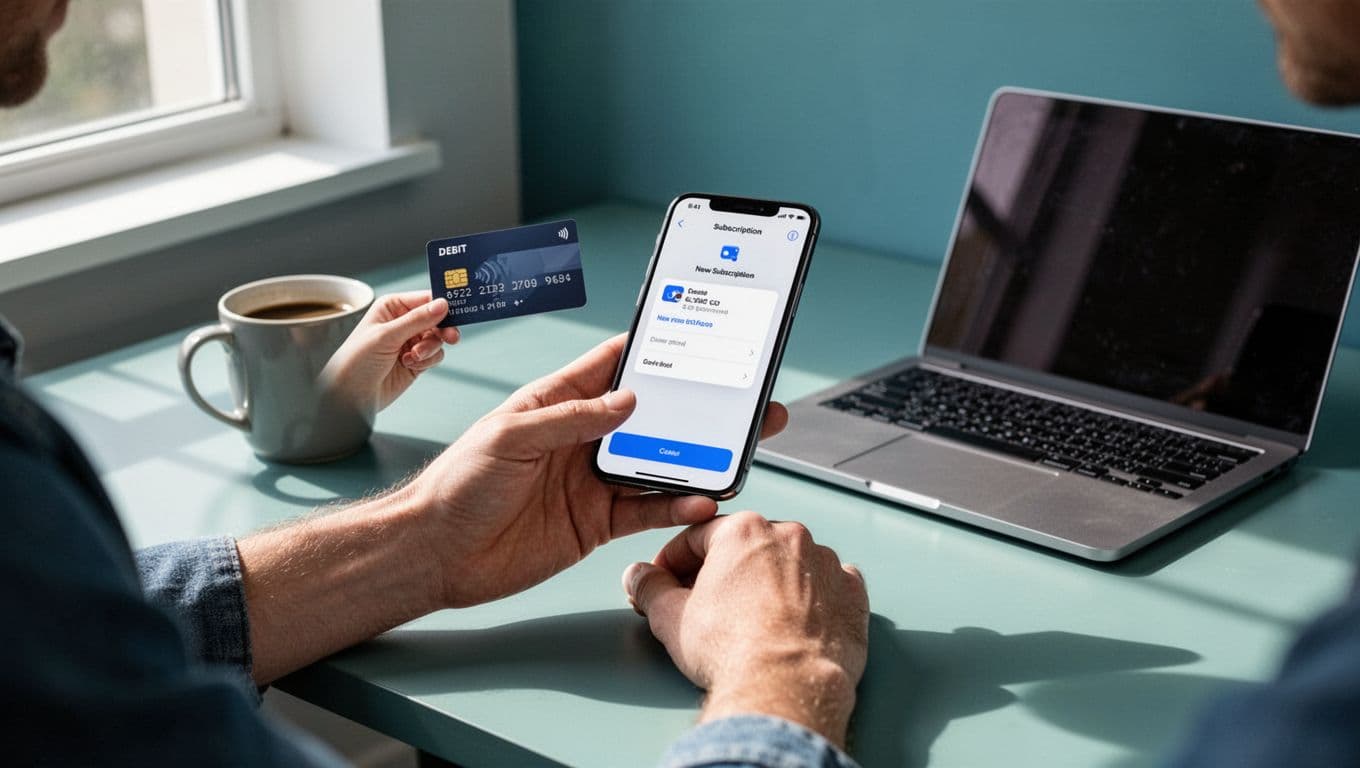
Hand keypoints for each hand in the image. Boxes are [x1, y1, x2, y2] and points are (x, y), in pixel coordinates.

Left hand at [325, 291, 459, 412]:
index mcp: (392, 307)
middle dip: (442, 329)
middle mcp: (402, 322)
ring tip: (414, 356)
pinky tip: (411, 364)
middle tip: (451, 337)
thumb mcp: (386, 335)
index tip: (459, 310)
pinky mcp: (416, 361)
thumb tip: (443, 304)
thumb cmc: (356, 361)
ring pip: (438, 338)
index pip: (425, 299)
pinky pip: (435, 355)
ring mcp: (410, 342)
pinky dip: (428, 360)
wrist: (350, 396)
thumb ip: (417, 320)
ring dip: (430, 348)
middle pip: (437, 319)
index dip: (442, 304)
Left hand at [408, 334, 788, 608]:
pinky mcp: (595, 523)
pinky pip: (645, 509)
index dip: (650, 353)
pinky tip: (699, 501)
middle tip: (737, 403)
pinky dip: (675, 505)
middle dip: (693, 409)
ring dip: (695, 458)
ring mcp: (591, 481)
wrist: (436, 554)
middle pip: (648, 417)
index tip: (694, 339)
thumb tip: (627, 403)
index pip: (610, 367)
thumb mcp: (509, 436)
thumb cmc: (456, 485)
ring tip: (734, 453)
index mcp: (555, 403)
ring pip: (657, 463)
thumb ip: (569, 419)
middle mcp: (580, 438)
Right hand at [623, 512, 868, 747]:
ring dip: (770, 582)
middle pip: (747, 547)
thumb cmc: (734, 651)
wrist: (784, 686)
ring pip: (790, 563)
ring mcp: (825, 564)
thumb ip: (650, 587)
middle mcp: (789, 537)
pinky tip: (794, 621)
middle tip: (705, 604)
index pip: (699, 536)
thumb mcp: (670, 617)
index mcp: (743, 531)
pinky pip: (830, 585)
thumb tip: (638, 576)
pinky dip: (813, 598)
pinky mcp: (852, 594)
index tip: (669, 578)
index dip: (676, 560)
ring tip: (752, 618)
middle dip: (724, 572)